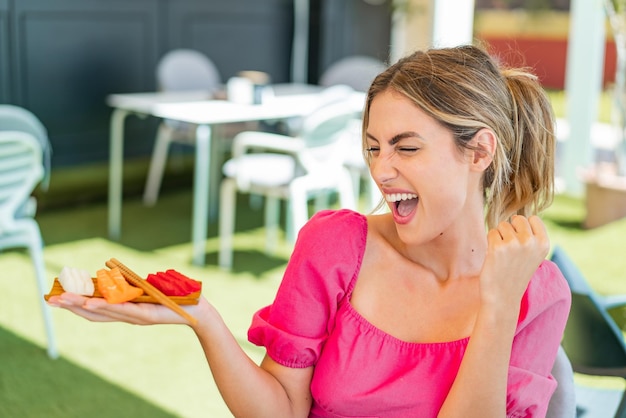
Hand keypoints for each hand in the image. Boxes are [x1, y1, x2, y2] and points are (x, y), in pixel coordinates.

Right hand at [47, 292, 206, 325]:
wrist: (196, 311)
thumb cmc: (173, 298)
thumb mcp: (146, 289)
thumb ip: (128, 285)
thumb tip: (110, 272)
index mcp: (125, 310)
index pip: (94, 309)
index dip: (75, 304)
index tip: (56, 297)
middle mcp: (127, 316)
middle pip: (93, 312)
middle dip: (70, 306)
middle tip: (50, 300)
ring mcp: (134, 317)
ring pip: (103, 312)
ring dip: (81, 306)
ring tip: (62, 301)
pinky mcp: (145, 315)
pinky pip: (121, 310)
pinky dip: (104, 307)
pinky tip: (89, 303)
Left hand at [480, 215, 549, 308]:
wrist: (503, 297)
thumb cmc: (516, 274)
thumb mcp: (533, 255)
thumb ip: (531, 236)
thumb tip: (518, 216)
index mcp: (544, 244)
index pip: (533, 219)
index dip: (524, 228)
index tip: (521, 242)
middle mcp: (531, 242)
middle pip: (517, 219)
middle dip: (511, 230)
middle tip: (510, 249)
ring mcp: (514, 244)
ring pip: (503, 225)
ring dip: (500, 236)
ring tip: (503, 254)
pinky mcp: (497, 247)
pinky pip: (491, 232)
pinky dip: (490, 242)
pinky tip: (495, 256)